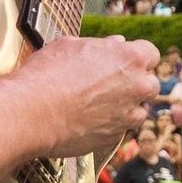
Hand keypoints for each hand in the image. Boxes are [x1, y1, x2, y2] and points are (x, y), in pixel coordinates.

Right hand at [22, 34, 159, 155]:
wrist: (30, 113)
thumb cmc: (46, 76)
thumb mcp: (71, 45)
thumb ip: (101, 45)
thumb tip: (114, 44)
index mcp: (129, 58)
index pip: (151, 54)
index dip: (137, 57)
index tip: (125, 61)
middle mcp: (136, 87)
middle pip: (150, 84)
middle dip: (136, 83)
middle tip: (112, 83)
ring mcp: (127, 116)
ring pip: (139, 110)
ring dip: (126, 107)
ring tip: (98, 104)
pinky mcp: (114, 138)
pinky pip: (120, 130)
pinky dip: (110, 125)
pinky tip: (89, 119)